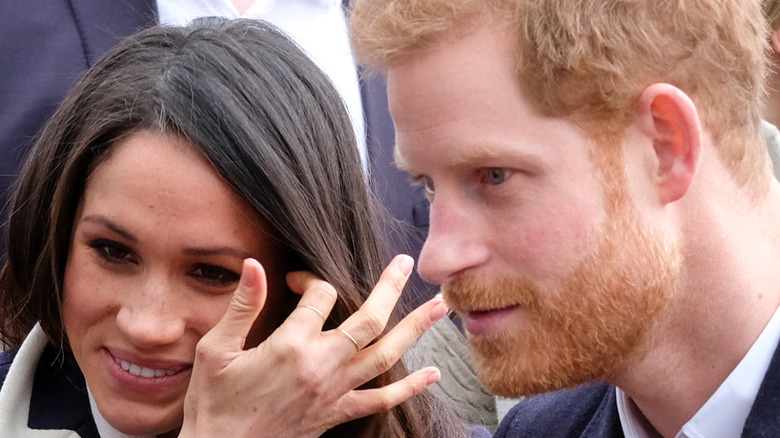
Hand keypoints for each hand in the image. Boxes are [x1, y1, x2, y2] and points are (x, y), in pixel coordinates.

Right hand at [180, 255, 447, 437]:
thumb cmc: (214, 404)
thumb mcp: (216, 351)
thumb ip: (242, 306)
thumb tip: (256, 265)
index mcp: (290, 345)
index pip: (318, 296)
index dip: (310, 279)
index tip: (297, 280)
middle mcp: (321, 365)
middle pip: (368, 320)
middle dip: (390, 288)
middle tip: (405, 263)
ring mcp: (334, 391)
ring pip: (385, 356)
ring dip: (415, 329)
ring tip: (441, 307)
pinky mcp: (337, 413)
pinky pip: (381, 401)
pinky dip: (409, 388)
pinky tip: (433, 375)